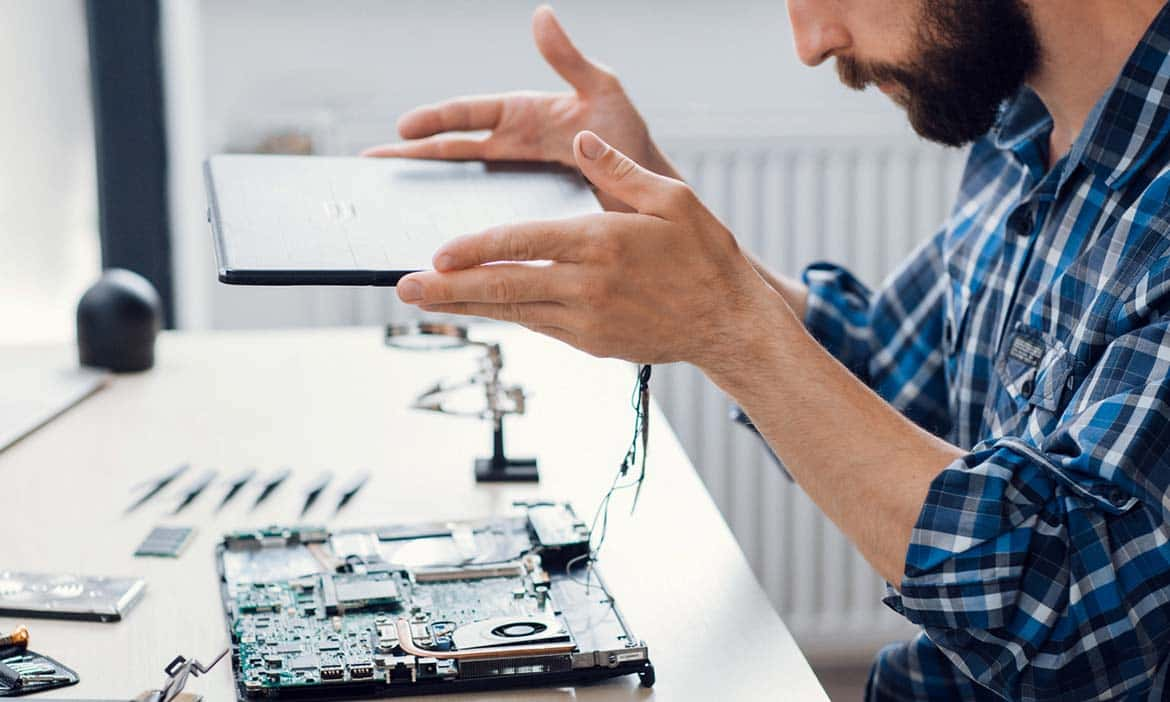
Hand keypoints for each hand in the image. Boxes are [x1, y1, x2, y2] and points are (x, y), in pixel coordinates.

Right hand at [361, 6, 679, 208]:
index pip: (469, 115)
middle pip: (452, 151)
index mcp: (523, 115)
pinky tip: (438, 242)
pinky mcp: (524, 213)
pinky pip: (484, 216)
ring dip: (426, 190)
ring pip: (460, 185)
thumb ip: (570, 59)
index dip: (436, 120)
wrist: (651, 196)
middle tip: (371, 166)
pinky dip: (459, 224)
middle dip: (412, 156)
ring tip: (389, 201)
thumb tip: (542, 14)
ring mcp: (516, 182)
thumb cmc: (631, 140)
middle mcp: (513, 147)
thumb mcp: (603, 91)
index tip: (402, 128)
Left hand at [396, 131, 785, 370]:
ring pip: (513, 311)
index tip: (438, 253)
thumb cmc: (705, 257)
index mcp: (602, 243)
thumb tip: (577, 139)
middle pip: (503, 286)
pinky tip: (481, 309)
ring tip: (424, 301)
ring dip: (466, 306)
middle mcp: (587, 286)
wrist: (728, 323)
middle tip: (404, 288)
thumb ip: (617, 170)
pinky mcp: (590, 341)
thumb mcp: (671, 199)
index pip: (524, 243)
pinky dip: (505, 316)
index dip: (476, 248)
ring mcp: (586, 320)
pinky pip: (538, 326)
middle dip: (448, 288)